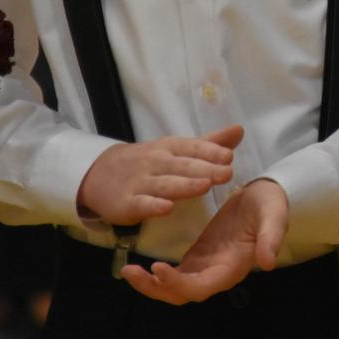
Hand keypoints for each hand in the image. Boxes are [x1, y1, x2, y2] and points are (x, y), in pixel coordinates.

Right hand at [76, 124, 240, 226]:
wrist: (99, 173)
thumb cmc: (149, 161)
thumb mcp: (176, 149)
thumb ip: (208, 144)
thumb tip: (239, 130)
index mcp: (169, 148)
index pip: (191, 147)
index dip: (210, 151)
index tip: (229, 156)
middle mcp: (155, 162)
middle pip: (182, 166)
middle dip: (205, 168)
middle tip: (227, 173)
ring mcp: (140, 183)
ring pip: (165, 184)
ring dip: (185, 185)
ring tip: (205, 186)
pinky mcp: (126, 203)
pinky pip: (141, 204)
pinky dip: (153, 206)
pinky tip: (167, 208)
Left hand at [120, 177, 288, 304]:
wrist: (266, 195)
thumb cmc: (270, 205)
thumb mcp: (274, 215)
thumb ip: (271, 237)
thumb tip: (268, 261)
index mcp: (232, 268)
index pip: (200, 288)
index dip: (178, 284)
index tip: (158, 268)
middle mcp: (216, 274)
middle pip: (181, 294)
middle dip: (155, 288)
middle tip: (130, 272)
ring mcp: (205, 267)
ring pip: (174, 288)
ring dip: (151, 284)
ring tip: (128, 271)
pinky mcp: (198, 257)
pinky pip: (174, 275)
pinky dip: (156, 274)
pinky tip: (140, 265)